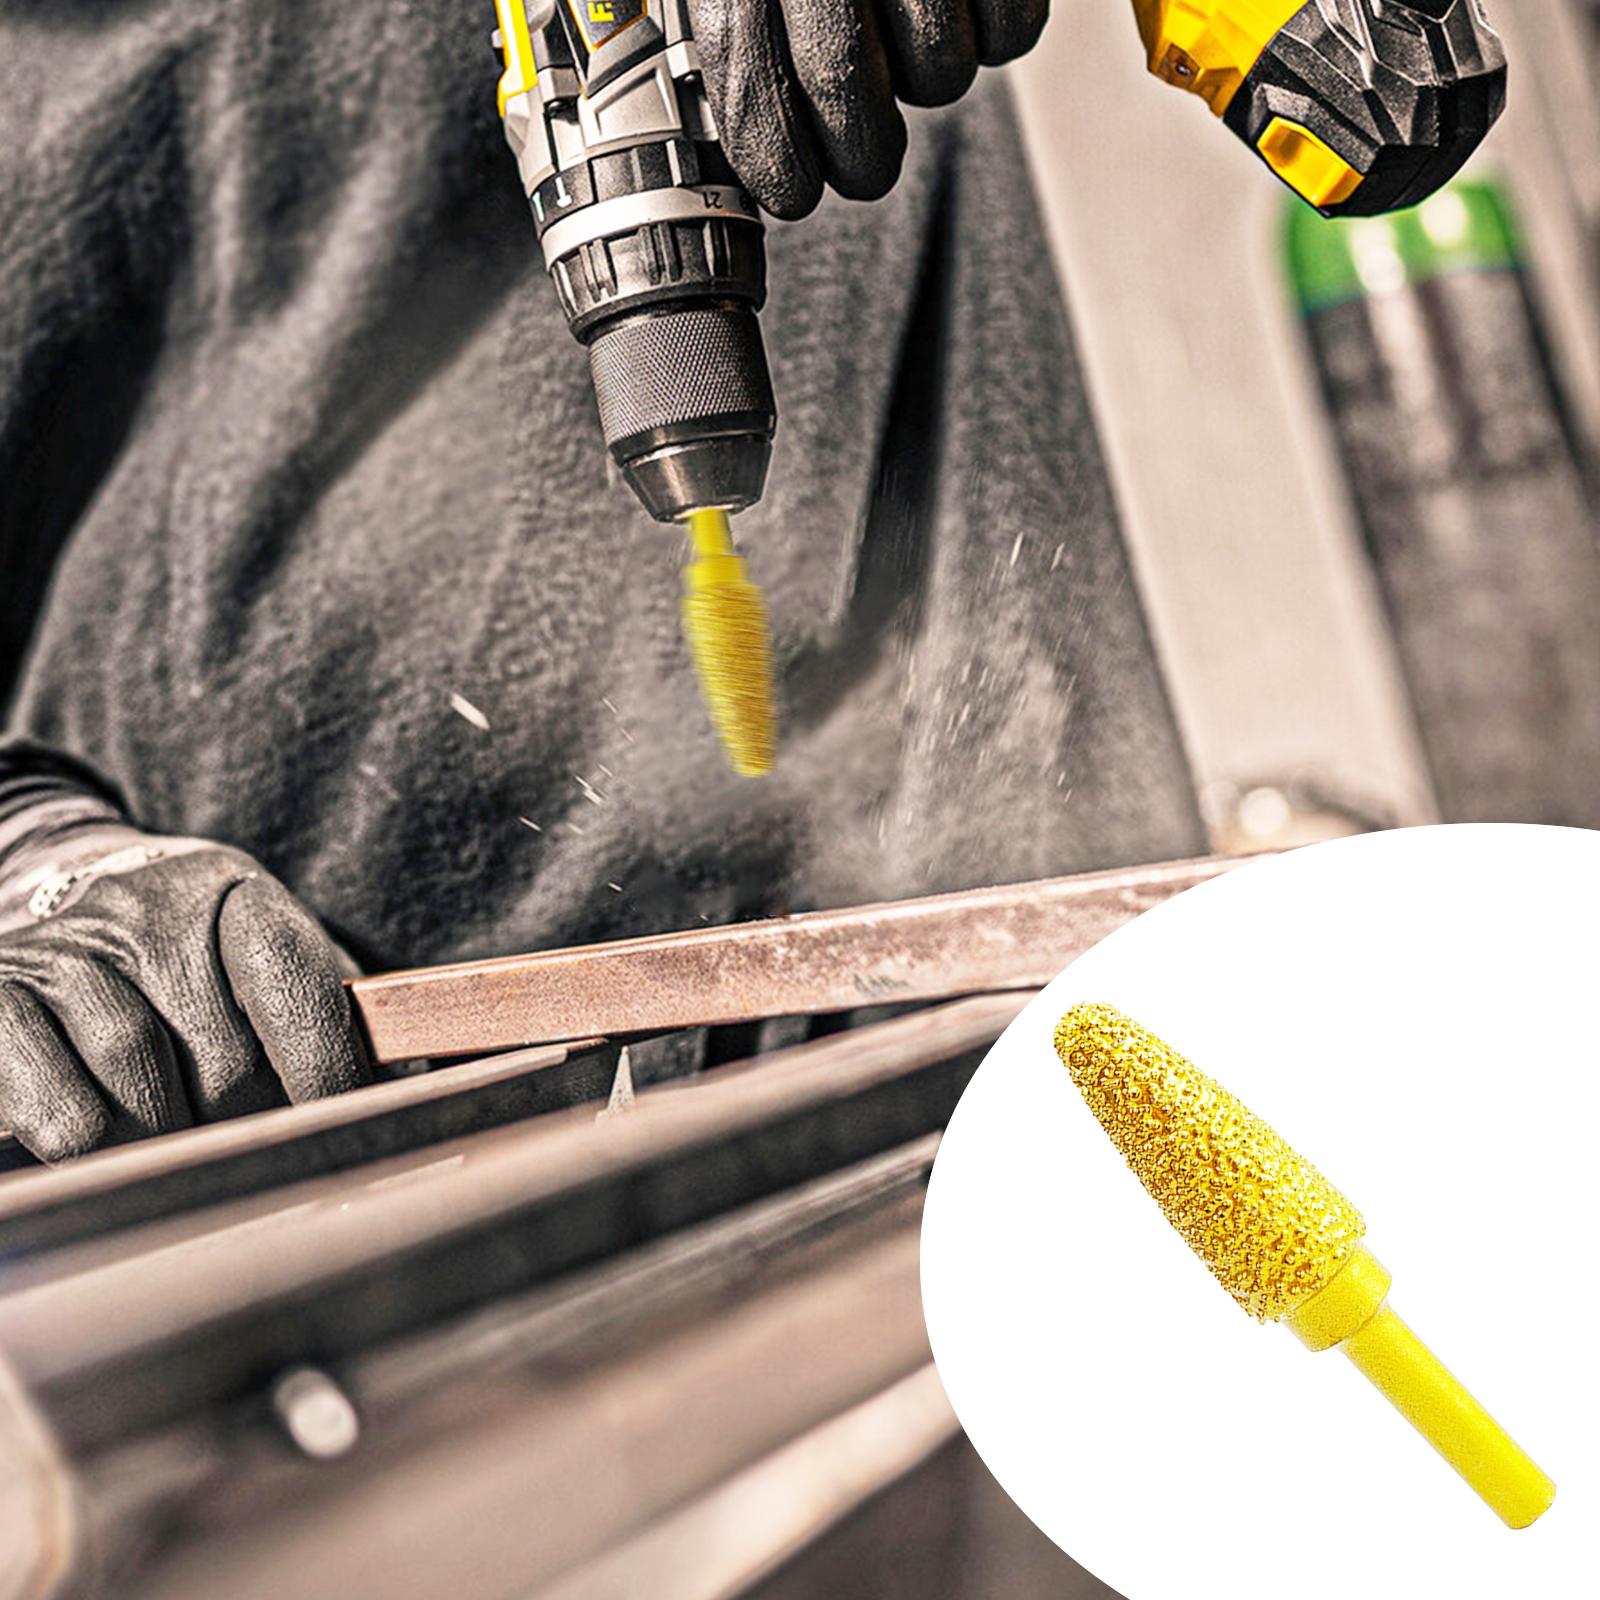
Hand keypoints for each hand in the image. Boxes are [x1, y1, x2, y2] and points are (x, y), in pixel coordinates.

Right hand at [0, 825, 368, 1161]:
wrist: (61, 907)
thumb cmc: (197, 968)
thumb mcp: (272, 967)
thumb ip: (339, 1020)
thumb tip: (416, 1083)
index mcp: (234, 894)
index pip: (297, 987)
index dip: (330, 1074)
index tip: (350, 1134)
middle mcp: (143, 910)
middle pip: (228, 1067)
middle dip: (246, 1124)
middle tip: (245, 1135)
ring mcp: (62, 953)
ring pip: (145, 1101)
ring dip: (169, 1143)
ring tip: (172, 1128)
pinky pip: (67, 1123)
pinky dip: (95, 1150)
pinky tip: (104, 1131)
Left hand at [689, 0, 1048, 218]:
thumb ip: (727, 19)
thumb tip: (740, 119)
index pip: (754, 97)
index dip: (780, 165)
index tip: (794, 187)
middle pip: (850, 100)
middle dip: (863, 153)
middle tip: (866, 158)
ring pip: (937, 71)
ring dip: (930, 76)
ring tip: (913, 34)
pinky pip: (1010, 29)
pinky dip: (997, 33)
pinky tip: (966, 1)